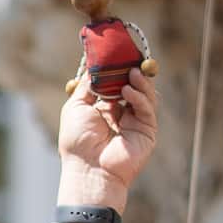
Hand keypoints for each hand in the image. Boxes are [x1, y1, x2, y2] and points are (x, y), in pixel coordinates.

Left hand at [56, 66, 156, 216]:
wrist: (88, 169)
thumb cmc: (78, 142)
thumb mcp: (76, 106)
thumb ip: (87, 85)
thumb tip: (96, 65)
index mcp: (104, 108)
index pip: (117, 82)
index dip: (118, 68)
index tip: (118, 53)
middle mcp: (122, 113)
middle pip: (134, 85)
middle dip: (132, 70)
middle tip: (130, 57)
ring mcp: (135, 122)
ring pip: (145, 94)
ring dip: (139, 81)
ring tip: (131, 72)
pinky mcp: (146, 130)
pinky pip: (146, 108)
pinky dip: (139, 96)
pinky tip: (128, 91)